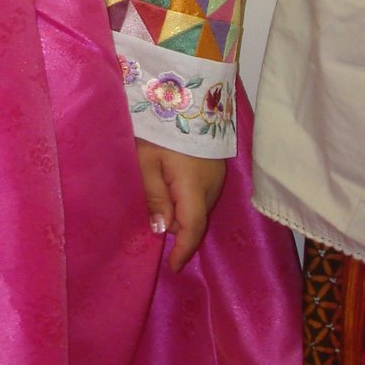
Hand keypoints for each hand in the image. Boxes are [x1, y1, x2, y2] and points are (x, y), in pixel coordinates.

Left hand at [135, 142, 225, 271]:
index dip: (183, 250)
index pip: (192, 228)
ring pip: (196, 208)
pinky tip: (169, 178)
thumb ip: (154, 196)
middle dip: (173, 222)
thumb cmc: (161, 130)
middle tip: (148, 208)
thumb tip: (162, 229)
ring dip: (179, 207)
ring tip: (157, 185)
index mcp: (194, 188)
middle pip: (192, 220)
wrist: (188, 98)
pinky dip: (186, 196)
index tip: (173, 267)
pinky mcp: (216, 170)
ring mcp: (217, 178)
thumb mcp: (147, 161)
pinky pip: (201, 194)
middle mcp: (212, 187)